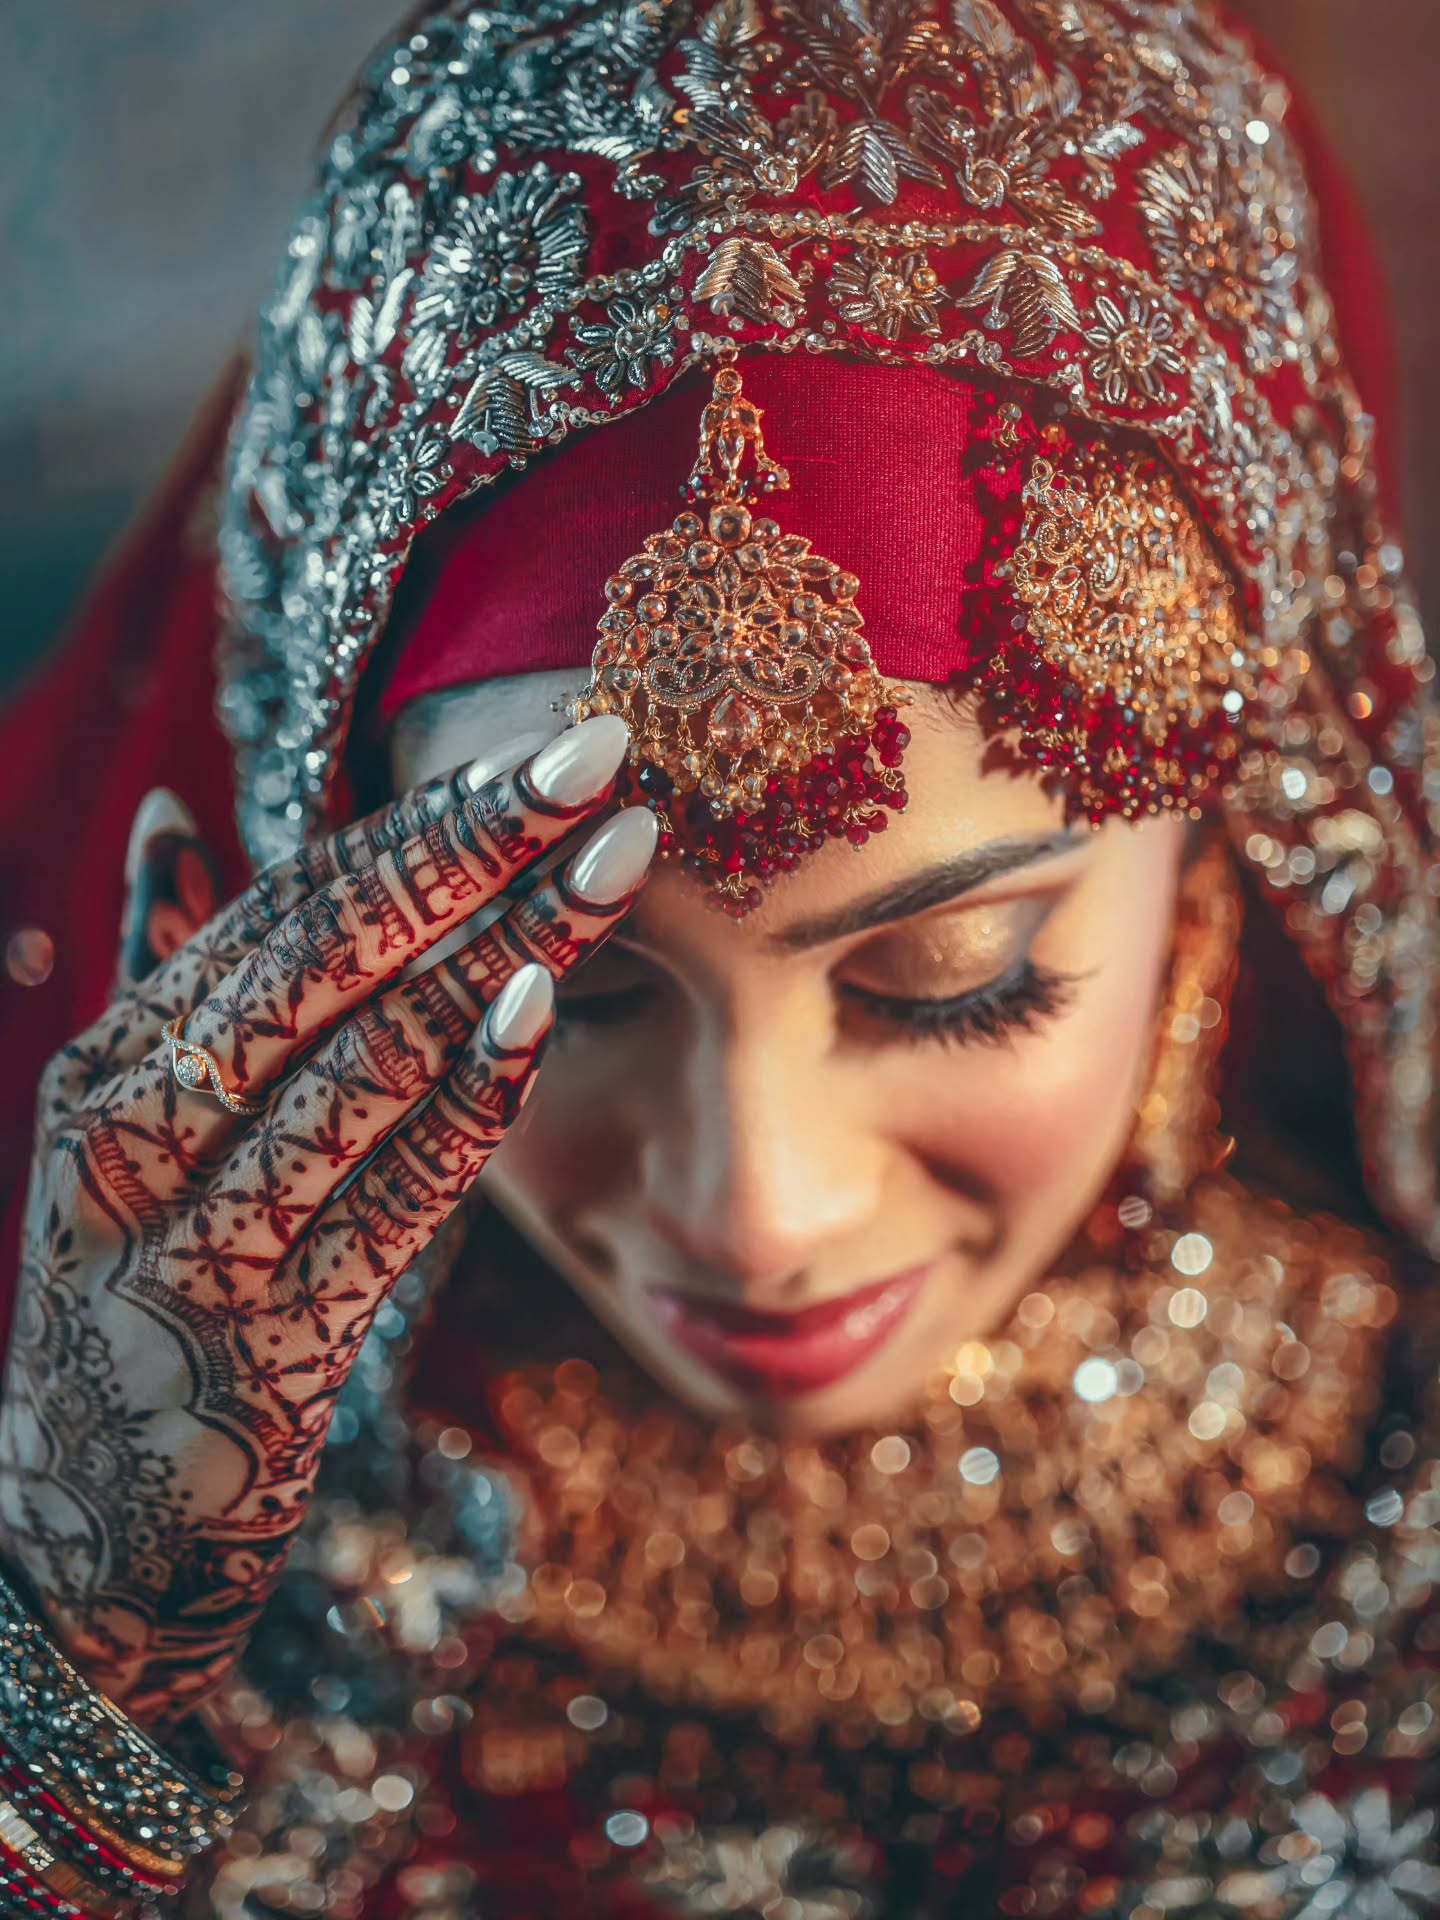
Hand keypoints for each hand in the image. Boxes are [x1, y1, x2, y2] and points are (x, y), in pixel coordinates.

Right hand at [0, 717, 654, 1731]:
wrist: (81, 1536)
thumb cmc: (146, 1299)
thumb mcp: (132, 1137)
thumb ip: (164, 979)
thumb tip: (175, 819)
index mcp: (122, 1063)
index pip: (294, 904)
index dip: (432, 815)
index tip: (558, 745)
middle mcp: (136, 1130)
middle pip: (326, 953)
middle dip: (472, 843)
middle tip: (603, 754)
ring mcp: (193, 1238)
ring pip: (362, 1058)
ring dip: (499, 948)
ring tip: (613, 861)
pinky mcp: (261, 1343)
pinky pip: (378, 1201)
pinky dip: (455, 1103)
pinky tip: (539, 1015)